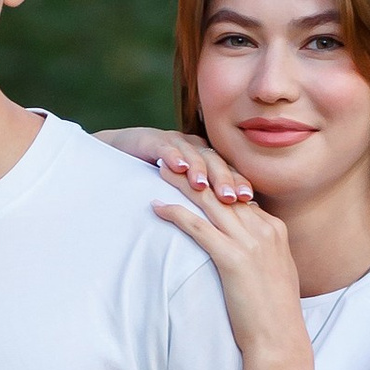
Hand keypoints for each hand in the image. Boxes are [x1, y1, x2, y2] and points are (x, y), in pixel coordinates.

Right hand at [97, 122, 254, 201]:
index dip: (239, 184)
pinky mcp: (152, 140)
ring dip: (201, 169)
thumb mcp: (184, 197)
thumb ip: (204, 205)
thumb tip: (232, 230)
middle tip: (234, 197)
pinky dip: (173, 156)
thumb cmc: (154, 184)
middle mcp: (194, 149)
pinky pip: (166, 147)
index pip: (229, 172)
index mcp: (207, 162)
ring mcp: (175, 142)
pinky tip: (178, 168)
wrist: (119, 159)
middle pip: (217, 162)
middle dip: (226, 179)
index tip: (250, 202)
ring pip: (194, 154)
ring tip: (204, 186)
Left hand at [154, 173, 308, 353]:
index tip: (196, 167)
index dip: (216, 178)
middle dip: (196, 170)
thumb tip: (246, 244)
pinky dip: (176, 213)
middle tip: (172, 156)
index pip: (241, 193)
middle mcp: (264, 229)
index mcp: (275, 229)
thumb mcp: (275, 272)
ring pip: (209, 202)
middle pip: (223, 190)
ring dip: (181, 183)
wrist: (280, 339)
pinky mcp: (233, 259)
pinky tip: (157, 206)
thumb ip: (263, 250)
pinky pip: (199, 228)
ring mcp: (250, 243)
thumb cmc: (274, 314)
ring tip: (160, 169)